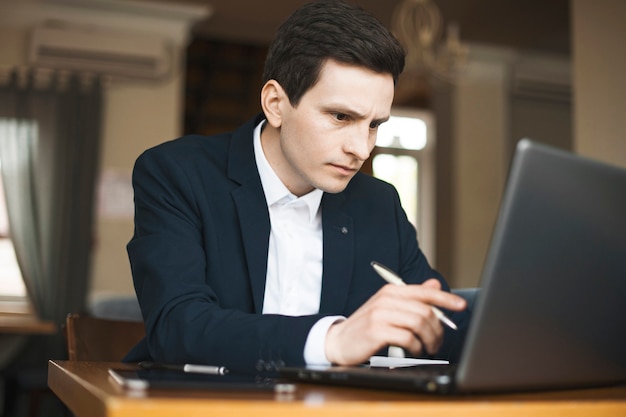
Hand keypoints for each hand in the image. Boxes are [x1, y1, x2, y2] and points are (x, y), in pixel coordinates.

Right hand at [324, 279, 465, 364]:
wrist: (339, 341)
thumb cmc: (368, 326)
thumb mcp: (390, 308)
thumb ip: (412, 297)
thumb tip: (434, 285)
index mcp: (392, 291)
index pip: (425, 292)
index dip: (446, 299)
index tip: (461, 305)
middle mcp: (386, 299)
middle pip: (425, 310)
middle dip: (438, 328)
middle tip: (438, 341)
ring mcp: (380, 314)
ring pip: (419, 323)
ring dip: (429, 339)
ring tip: (428, 348)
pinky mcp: (377, 331)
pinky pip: (408, 338)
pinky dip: (416, 347)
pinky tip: (415, 351)